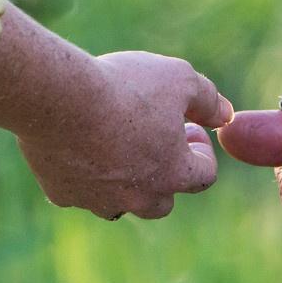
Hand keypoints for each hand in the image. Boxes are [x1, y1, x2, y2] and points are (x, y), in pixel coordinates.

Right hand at [18, 51, 232, 219]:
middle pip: (162, 204)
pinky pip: (78, 192)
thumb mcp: (179, 78)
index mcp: (173, 175)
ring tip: (117, 148)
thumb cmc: (125, 87)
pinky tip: (76, 145)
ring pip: (118, 204)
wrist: (56, 98)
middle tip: (154, 143)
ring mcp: (98, 200)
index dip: (202, 152)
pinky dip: (82, 175)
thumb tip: (225, 115)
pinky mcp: (62, 193)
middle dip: (165, 177)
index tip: (190, 129)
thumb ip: (208, 99)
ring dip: (124, 183)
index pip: (204, 176)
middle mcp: (138, 198)